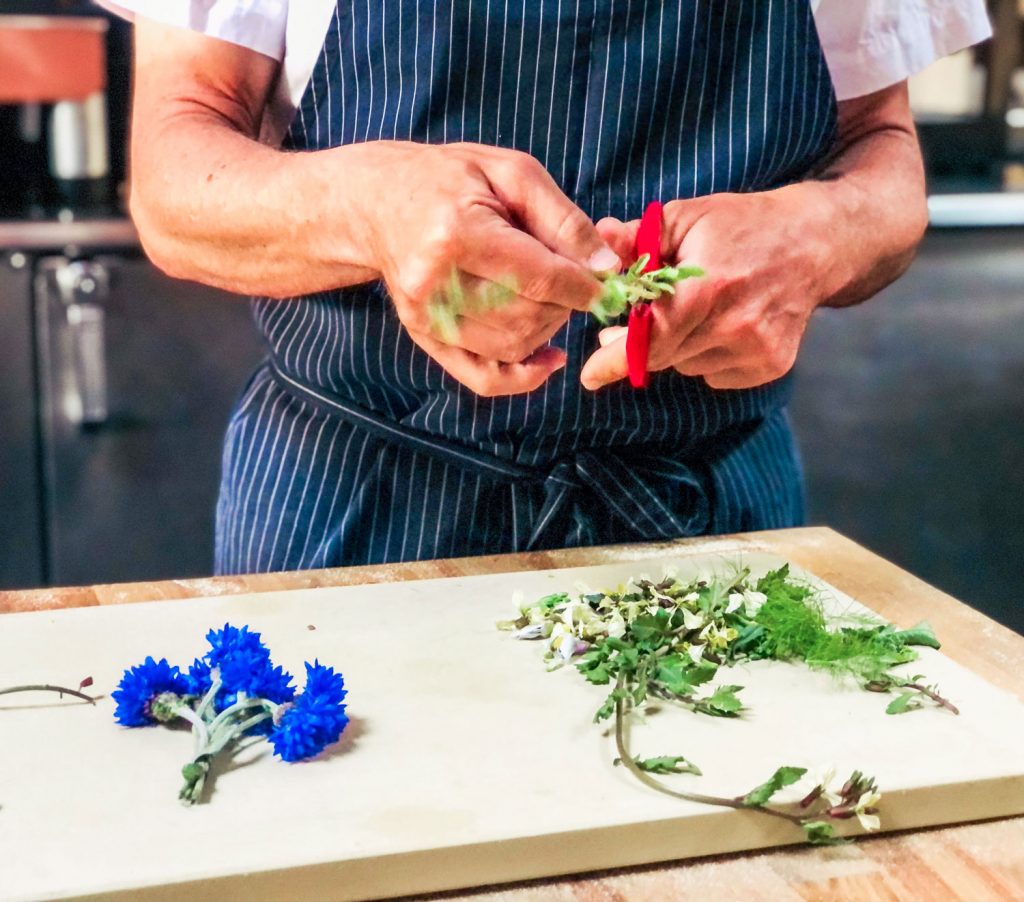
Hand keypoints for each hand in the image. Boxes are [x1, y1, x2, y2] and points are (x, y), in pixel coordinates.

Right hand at [358, 142, 618, 395]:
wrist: (377, 202)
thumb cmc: (448, 178)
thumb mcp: (511, 173)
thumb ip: (563, 220)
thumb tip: (608, 268)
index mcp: (457, 234)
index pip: (538, 278)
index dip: (584, 288)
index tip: (609, 285)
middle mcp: (435, 284)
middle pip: (528, 316)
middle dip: (565, 304)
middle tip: (572, 279)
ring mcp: (426, 317)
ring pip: (513, 347)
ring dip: (548, 329)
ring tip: (548, 296)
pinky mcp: (425, 337)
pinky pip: (483, 377)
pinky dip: (524, 377)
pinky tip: (548, 357)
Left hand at [581, 188, 835, 390]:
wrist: (813, 244)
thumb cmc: (742, 225)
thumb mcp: (687, 217)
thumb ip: (638, 236)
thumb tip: (598, 238)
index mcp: (710, 286)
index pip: (653, 337)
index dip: (617, 359)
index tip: (590, 376)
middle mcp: (735, 325)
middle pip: (663, 355)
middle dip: (640, 343)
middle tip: (631, 324)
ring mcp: (756, 350)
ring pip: (685, 365)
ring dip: (676, 345)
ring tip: (696, 309)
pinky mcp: (770, 365)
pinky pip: (713, 374)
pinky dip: (704, 355)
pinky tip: (721, 324)